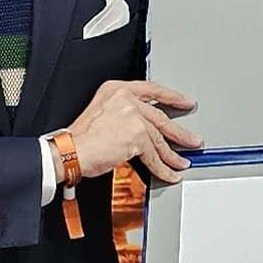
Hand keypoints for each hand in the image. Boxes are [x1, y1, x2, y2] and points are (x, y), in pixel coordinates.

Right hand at [66, 80, 200, 184]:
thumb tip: (146, 126)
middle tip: (192, 139)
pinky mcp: (135, 137)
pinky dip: (163, 168)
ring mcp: (132, 117)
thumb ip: (124, 112)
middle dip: (179, 132)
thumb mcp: (101, 111)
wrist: (69, 151)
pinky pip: (153, 156)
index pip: (152, 90)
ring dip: (172, 154)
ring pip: (158, 139)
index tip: (186, 102)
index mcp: (117, 90)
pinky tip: (169, 173)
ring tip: (181, 162)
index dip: (172, 97)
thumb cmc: (80, 137)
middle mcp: (126, 99)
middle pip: (160, 117)